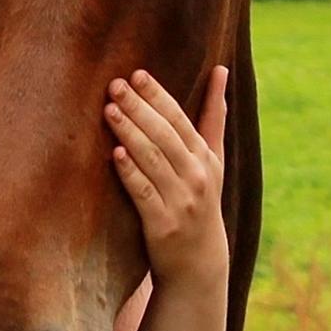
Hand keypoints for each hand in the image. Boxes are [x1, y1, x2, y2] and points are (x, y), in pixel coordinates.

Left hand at [105, 66, 228, 289]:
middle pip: (165, 136)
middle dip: (140, 108)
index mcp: (206, 157)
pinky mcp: (163, 224)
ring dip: (130, 133)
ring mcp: (181, 200)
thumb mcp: (214, 159)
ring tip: (109, 111)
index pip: (180, 120)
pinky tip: (116, 155)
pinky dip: (131, 173)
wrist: (198, 260)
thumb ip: (214, 116)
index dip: (158, 96)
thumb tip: (221, 70)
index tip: (138, 74)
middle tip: (115, 85)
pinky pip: (144, 193)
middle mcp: (197, 176)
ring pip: (153, 160)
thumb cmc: (201, 198)